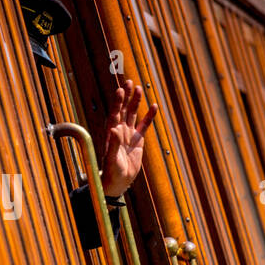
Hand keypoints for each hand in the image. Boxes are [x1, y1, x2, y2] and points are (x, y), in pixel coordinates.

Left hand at [99, 76, 157, 198]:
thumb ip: (113, 145)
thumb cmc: (111, 172)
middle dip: (126, 96)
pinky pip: (144, 126)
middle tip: (129, 82)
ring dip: (135, 102)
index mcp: (111, 134)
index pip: (114, 114)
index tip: (120, 90)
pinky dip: (149, 117)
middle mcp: (119, 131)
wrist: (118, 182)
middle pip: (123, 110)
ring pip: (133, 114)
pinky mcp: (137, 140)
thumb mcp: (112, 159)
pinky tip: (153, 106)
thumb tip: (114, 129)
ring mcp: (129, 134)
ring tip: (139, 89)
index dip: (117, 102)